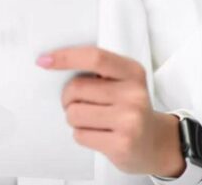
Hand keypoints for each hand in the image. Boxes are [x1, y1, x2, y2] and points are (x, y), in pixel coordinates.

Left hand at [35, 46, 184, 177]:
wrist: (156, 144)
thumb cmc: (130, 108)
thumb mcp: (123, 81)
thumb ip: (97, 71)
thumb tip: (54, 62)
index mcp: (132, 72)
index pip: (94, 57)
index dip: (66, 57)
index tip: (45, 60)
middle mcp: (134, 94)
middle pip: (77, 87)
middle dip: (67, 97)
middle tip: (75, 102)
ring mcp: (129, 120)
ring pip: (74, 113)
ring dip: (74, 118)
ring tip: (90, 120)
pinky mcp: (122, 144)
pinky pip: (80, 135)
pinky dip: (81, 134)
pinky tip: (98, 134)